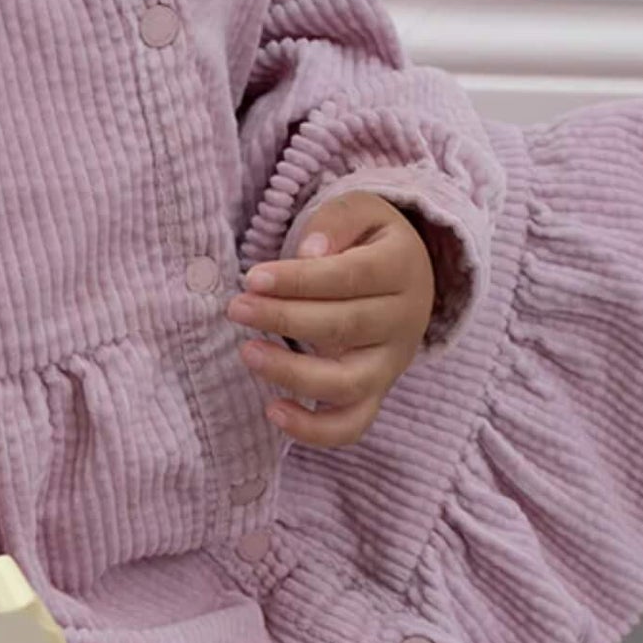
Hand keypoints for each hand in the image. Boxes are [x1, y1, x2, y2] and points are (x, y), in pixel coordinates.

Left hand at [228, 191, 435, 449]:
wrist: (405, 281)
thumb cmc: (367, 243)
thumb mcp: (360, 211)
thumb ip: (335, 222)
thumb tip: (309, 253)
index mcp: (402, 269)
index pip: (349, 278)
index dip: (299, 280)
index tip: (253, 279)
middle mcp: (404, 322)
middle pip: (344, 327)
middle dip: (284, 319)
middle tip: (237, 308)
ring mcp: (390, 365)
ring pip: (346, 382)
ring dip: (293, 372)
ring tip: (248, 353)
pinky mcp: (375, 395)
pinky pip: (351, 426)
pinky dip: (314, 430)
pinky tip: (273, 411)